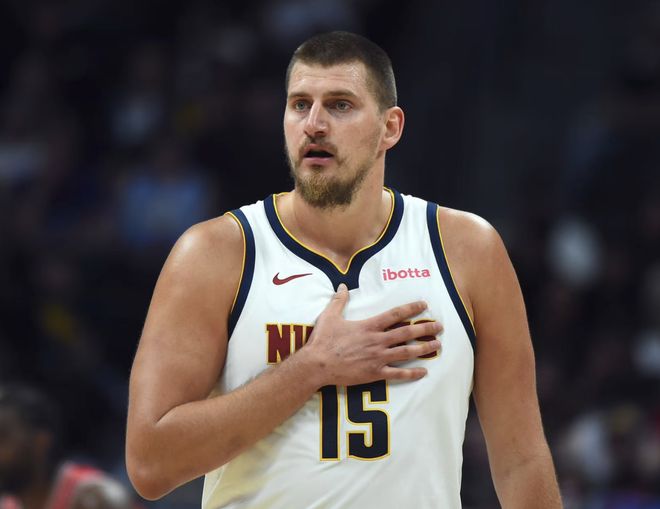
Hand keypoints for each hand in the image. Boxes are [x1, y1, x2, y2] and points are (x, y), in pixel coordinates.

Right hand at [303, 284, 441, 386]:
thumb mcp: (330, 316)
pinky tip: (424, 371)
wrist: (317, 364)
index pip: (395, 314)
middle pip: (407, 333)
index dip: (411, 308)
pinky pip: (397, 373)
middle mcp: (377, 341)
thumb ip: (339, 300)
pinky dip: (412, 373)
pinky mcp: (375, 373)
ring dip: (423, 348)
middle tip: (440, 327)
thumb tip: (342, 285)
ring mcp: (378, 358)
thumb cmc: (323, 340)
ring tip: (437, 346)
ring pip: (406, 352)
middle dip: (425, 329)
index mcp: (369, 326)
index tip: (424, 305)